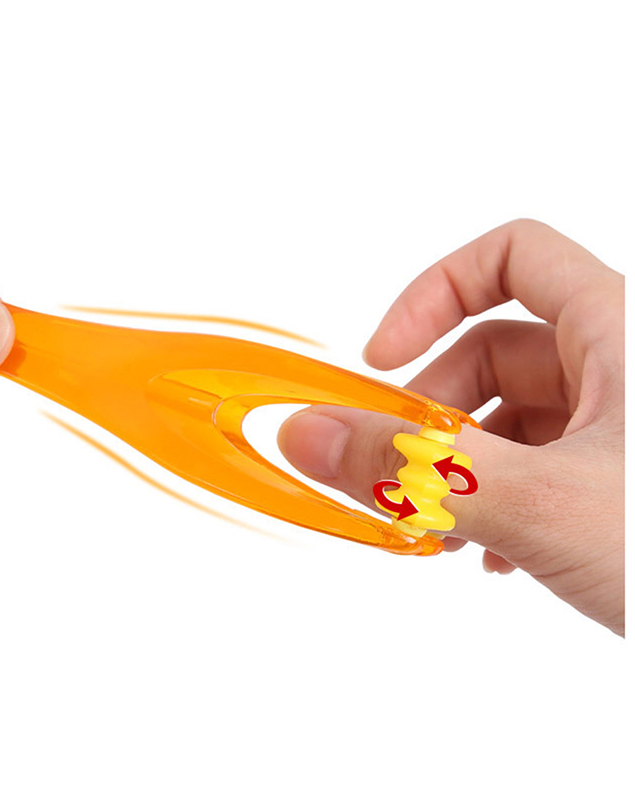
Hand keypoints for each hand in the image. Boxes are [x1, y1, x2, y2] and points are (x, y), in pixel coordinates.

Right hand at [278, 220, 624, 634]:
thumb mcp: (535, 503)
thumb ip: (408, 470)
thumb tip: (307, 435)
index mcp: (619, 333)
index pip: (512, 257)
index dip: (433, 293)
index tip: (381, 359)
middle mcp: (622, 369)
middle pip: (493, 352)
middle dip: (430, 412)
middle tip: (396, 472)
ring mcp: (622, 429)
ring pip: (511, 419)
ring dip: (455, 466)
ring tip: (437, 528)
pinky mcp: (619, 480)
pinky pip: (536, 466)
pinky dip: (493, 499)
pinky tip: (487, 554)